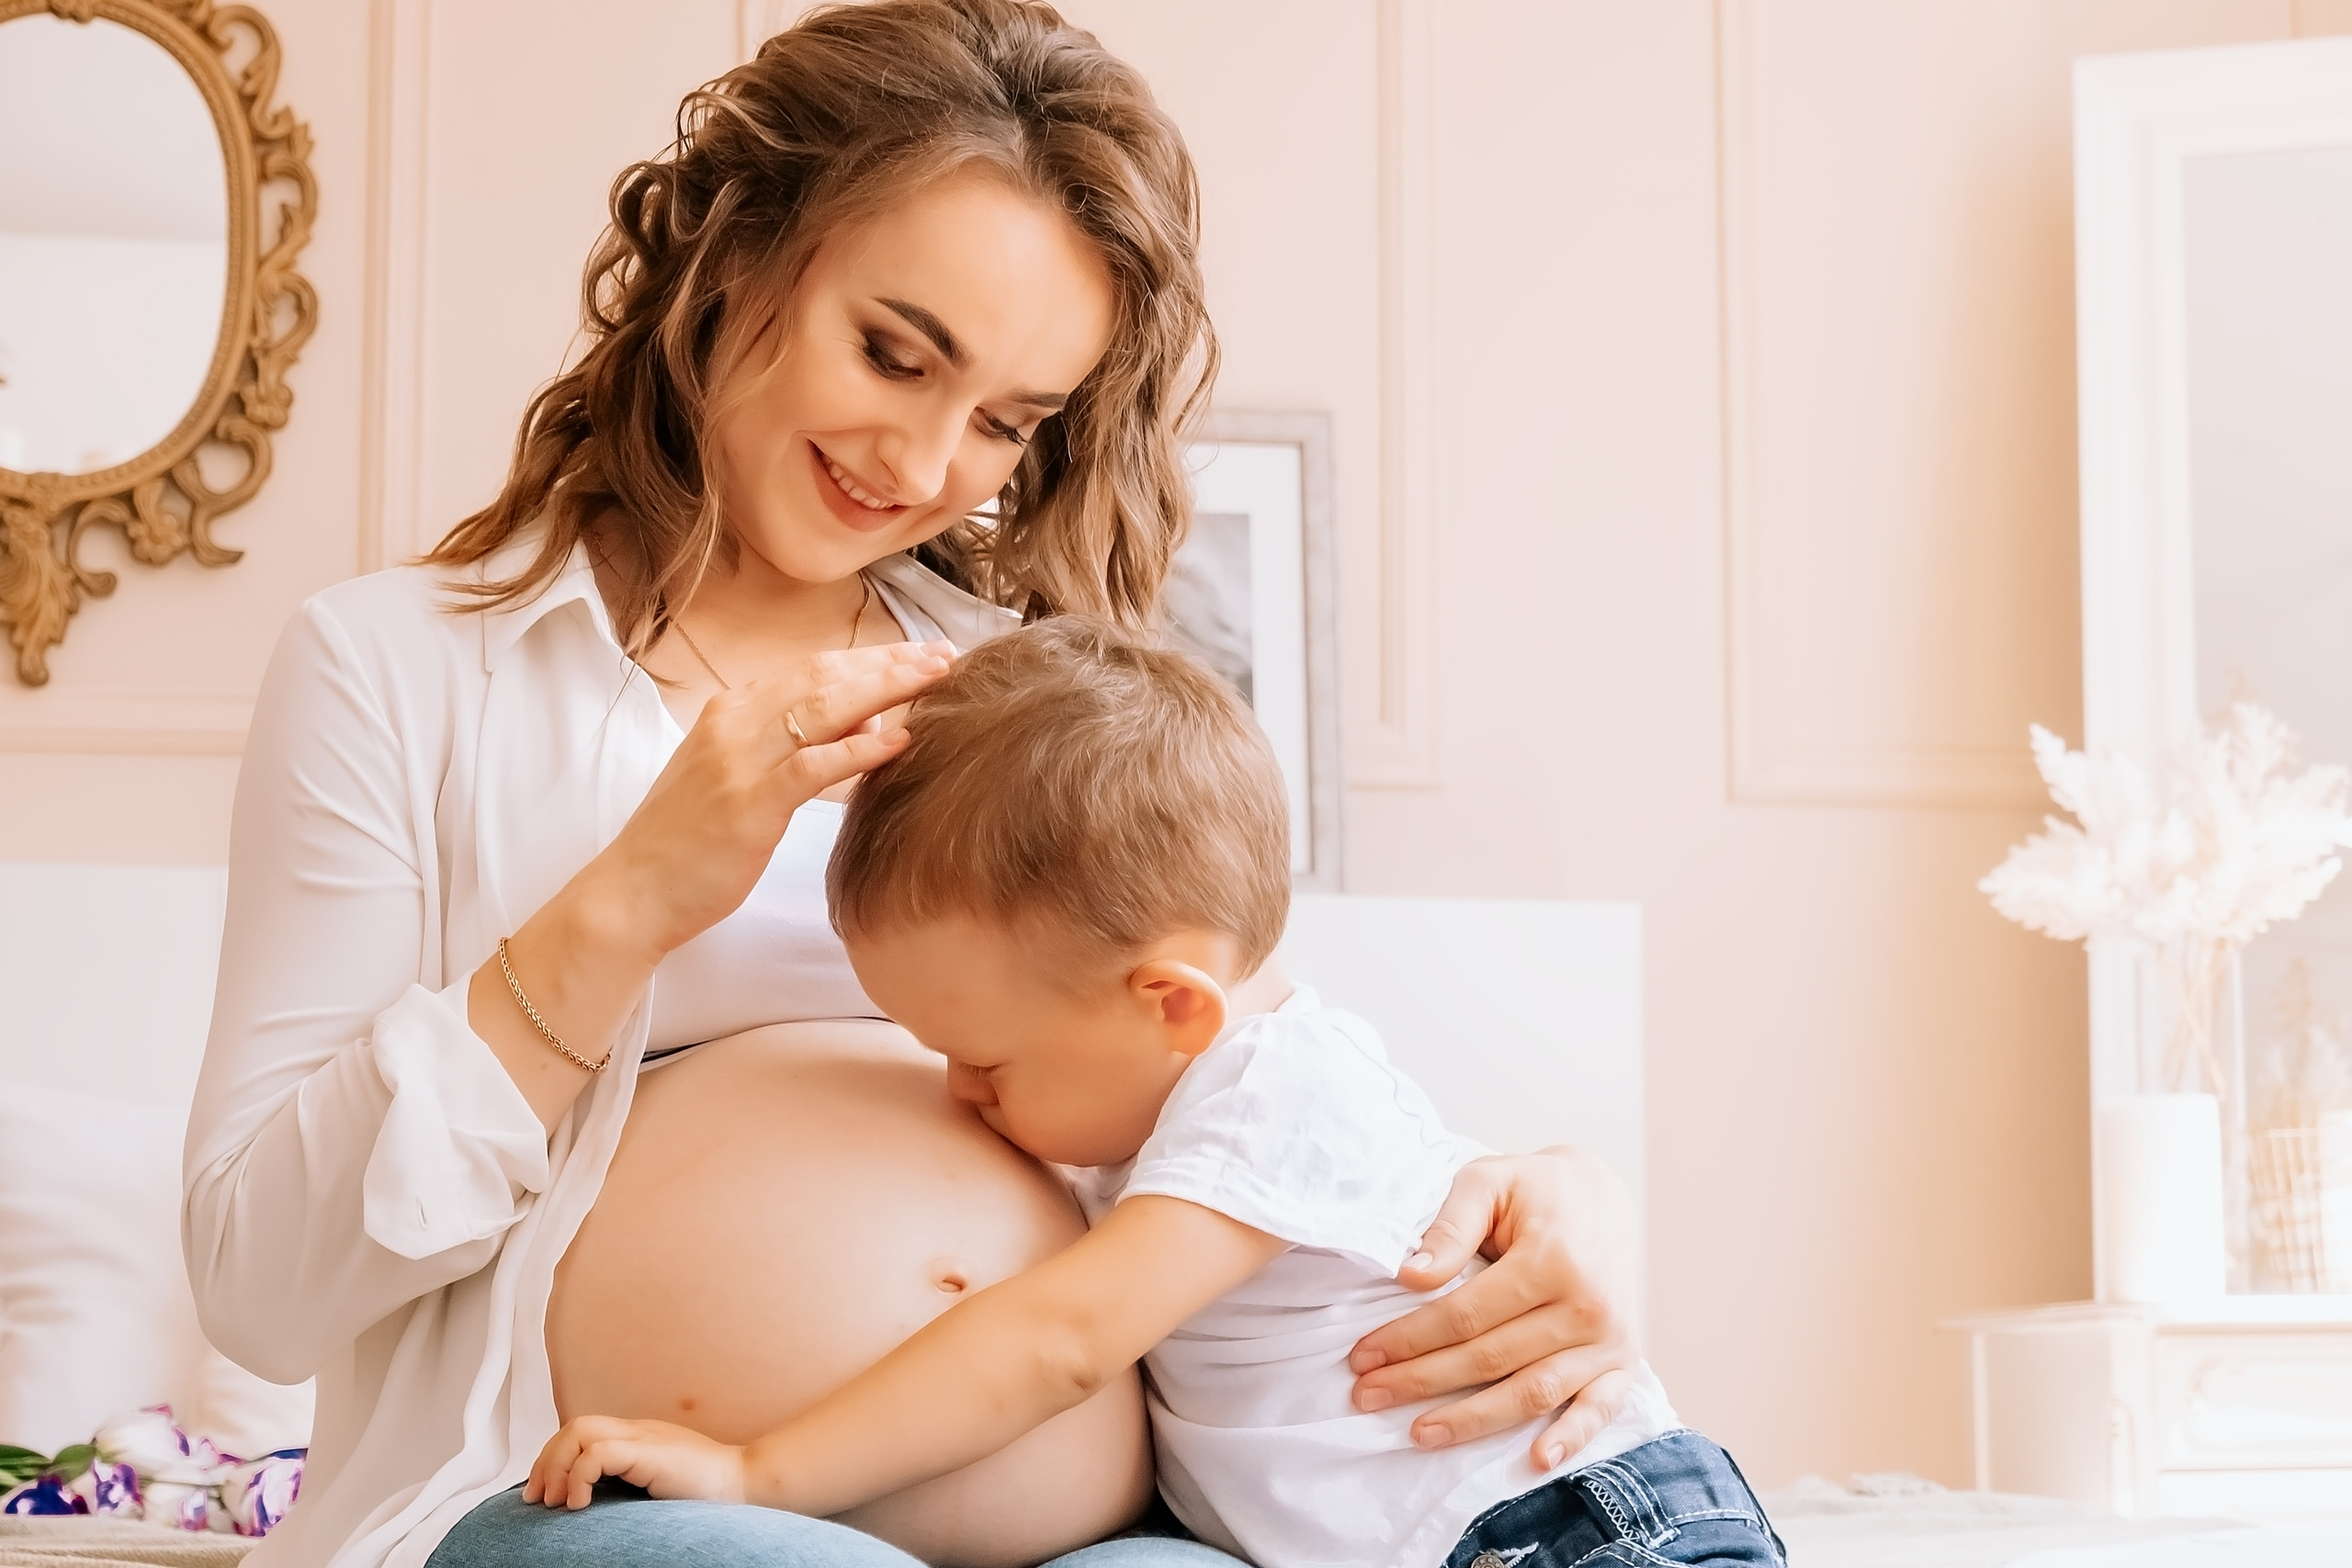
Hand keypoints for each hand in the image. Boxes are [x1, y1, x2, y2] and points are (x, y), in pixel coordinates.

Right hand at [471, 641, 953, 1129]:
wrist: (633, 893)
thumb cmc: (690, 843)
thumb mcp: (739, 779)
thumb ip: (796, 747)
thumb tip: (865, 725)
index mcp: (731, 711)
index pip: (814, 668)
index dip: (872, 657)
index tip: (921, 653)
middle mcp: (734, 722)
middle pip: (826, 677)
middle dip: (891, 663)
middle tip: (947, 655)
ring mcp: (739, 760)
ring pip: (824, 707)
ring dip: (887, 689)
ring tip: (938, 680)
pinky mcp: (747, 802)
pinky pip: (811, 766)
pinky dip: (859, 749)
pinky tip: (901, 738)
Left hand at [523, 1416, 746, 1510]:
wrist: (745, 1484)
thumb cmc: (707, 1493)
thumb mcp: (655, 1484)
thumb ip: (629, 1482)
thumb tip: (592, 1503)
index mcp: (639, 1437)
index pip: (581, 1431)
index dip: (552, 1458)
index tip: (540, 1493)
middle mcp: (638, 1431)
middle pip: (575, 1426)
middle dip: (546, 1462)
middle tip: (538, 1499)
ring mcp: (645, 1438)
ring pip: (580, 1431)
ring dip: (557, 1467)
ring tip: (556, 1501)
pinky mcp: (650, 1452)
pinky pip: (599, 1453)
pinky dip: (579, 1477)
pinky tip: (579, 1503)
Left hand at [1348, 1146, 1640, 1467]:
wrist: (1604, 1194)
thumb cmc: (1536, 1189)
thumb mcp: (1488, 1182)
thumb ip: (1451, 1226)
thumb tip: (1411, 1275)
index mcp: (1551, 1259)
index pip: (1465, 1315)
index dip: (1409, 1340)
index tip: (1363, 1356)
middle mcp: (1586, 1305)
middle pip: (1489, 1358)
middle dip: (1421, 1381)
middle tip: (1367, 1396)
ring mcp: (1609, 1338)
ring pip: (1532, 1392)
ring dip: (1473, 1420)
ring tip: (1419, 1432)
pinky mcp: (1624, 1359)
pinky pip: (1599, 1409)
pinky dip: (1571, 1439)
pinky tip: (1535, 1460)